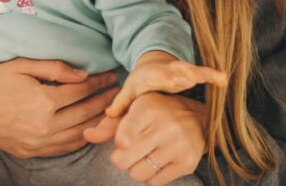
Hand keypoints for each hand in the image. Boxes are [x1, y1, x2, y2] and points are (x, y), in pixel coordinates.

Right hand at [0, 58, 120, 156]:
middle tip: (118, 92)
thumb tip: (83, 75)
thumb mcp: (22, 65)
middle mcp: (43, 125)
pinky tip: (90, 128)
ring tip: (110, 110)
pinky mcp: (31, 152)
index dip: (99, 82)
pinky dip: (81, 139)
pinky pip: (64, 148)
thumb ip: (55, 68)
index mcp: (42, 100)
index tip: (110, 76)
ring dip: (98, 121)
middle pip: (85, 113)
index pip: (81, 91)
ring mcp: (37, 142)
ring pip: (78, 133)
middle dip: (104, 101)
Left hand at [85, 93, 208, 185]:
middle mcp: (166, 126)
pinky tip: (157, 160)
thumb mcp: (135, 109)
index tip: (122, 143)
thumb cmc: (158, 112)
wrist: (199, 118)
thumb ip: (109, 124)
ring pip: (137, 173)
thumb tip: (86, 135)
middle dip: (121, 158)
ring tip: (145, 153)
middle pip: (124, 159)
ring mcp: (178, 146)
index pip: (128, 130)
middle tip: (129, 149)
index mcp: (148, 108)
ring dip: (136, 167)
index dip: (122, 140)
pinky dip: (151, 176)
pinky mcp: (187, 163)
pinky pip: (154, 183)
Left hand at [106, 51, 226, 117]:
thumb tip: (104, 119)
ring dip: (204, 74)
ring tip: (219, 77)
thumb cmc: (141, 82)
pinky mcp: (192, 74)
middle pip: (178, 70)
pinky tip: (224, 80)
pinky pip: (205, 74)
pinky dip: (214, 76)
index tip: (172, 80)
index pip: (158, 76)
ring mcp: (181, 71)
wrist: (154, 65)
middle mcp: (168, 71)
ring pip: (194, 70)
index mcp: (152, 75)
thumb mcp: (130, 91)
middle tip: (194, 76)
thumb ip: (120, 104)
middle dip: (186, 73)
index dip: (164, 78)